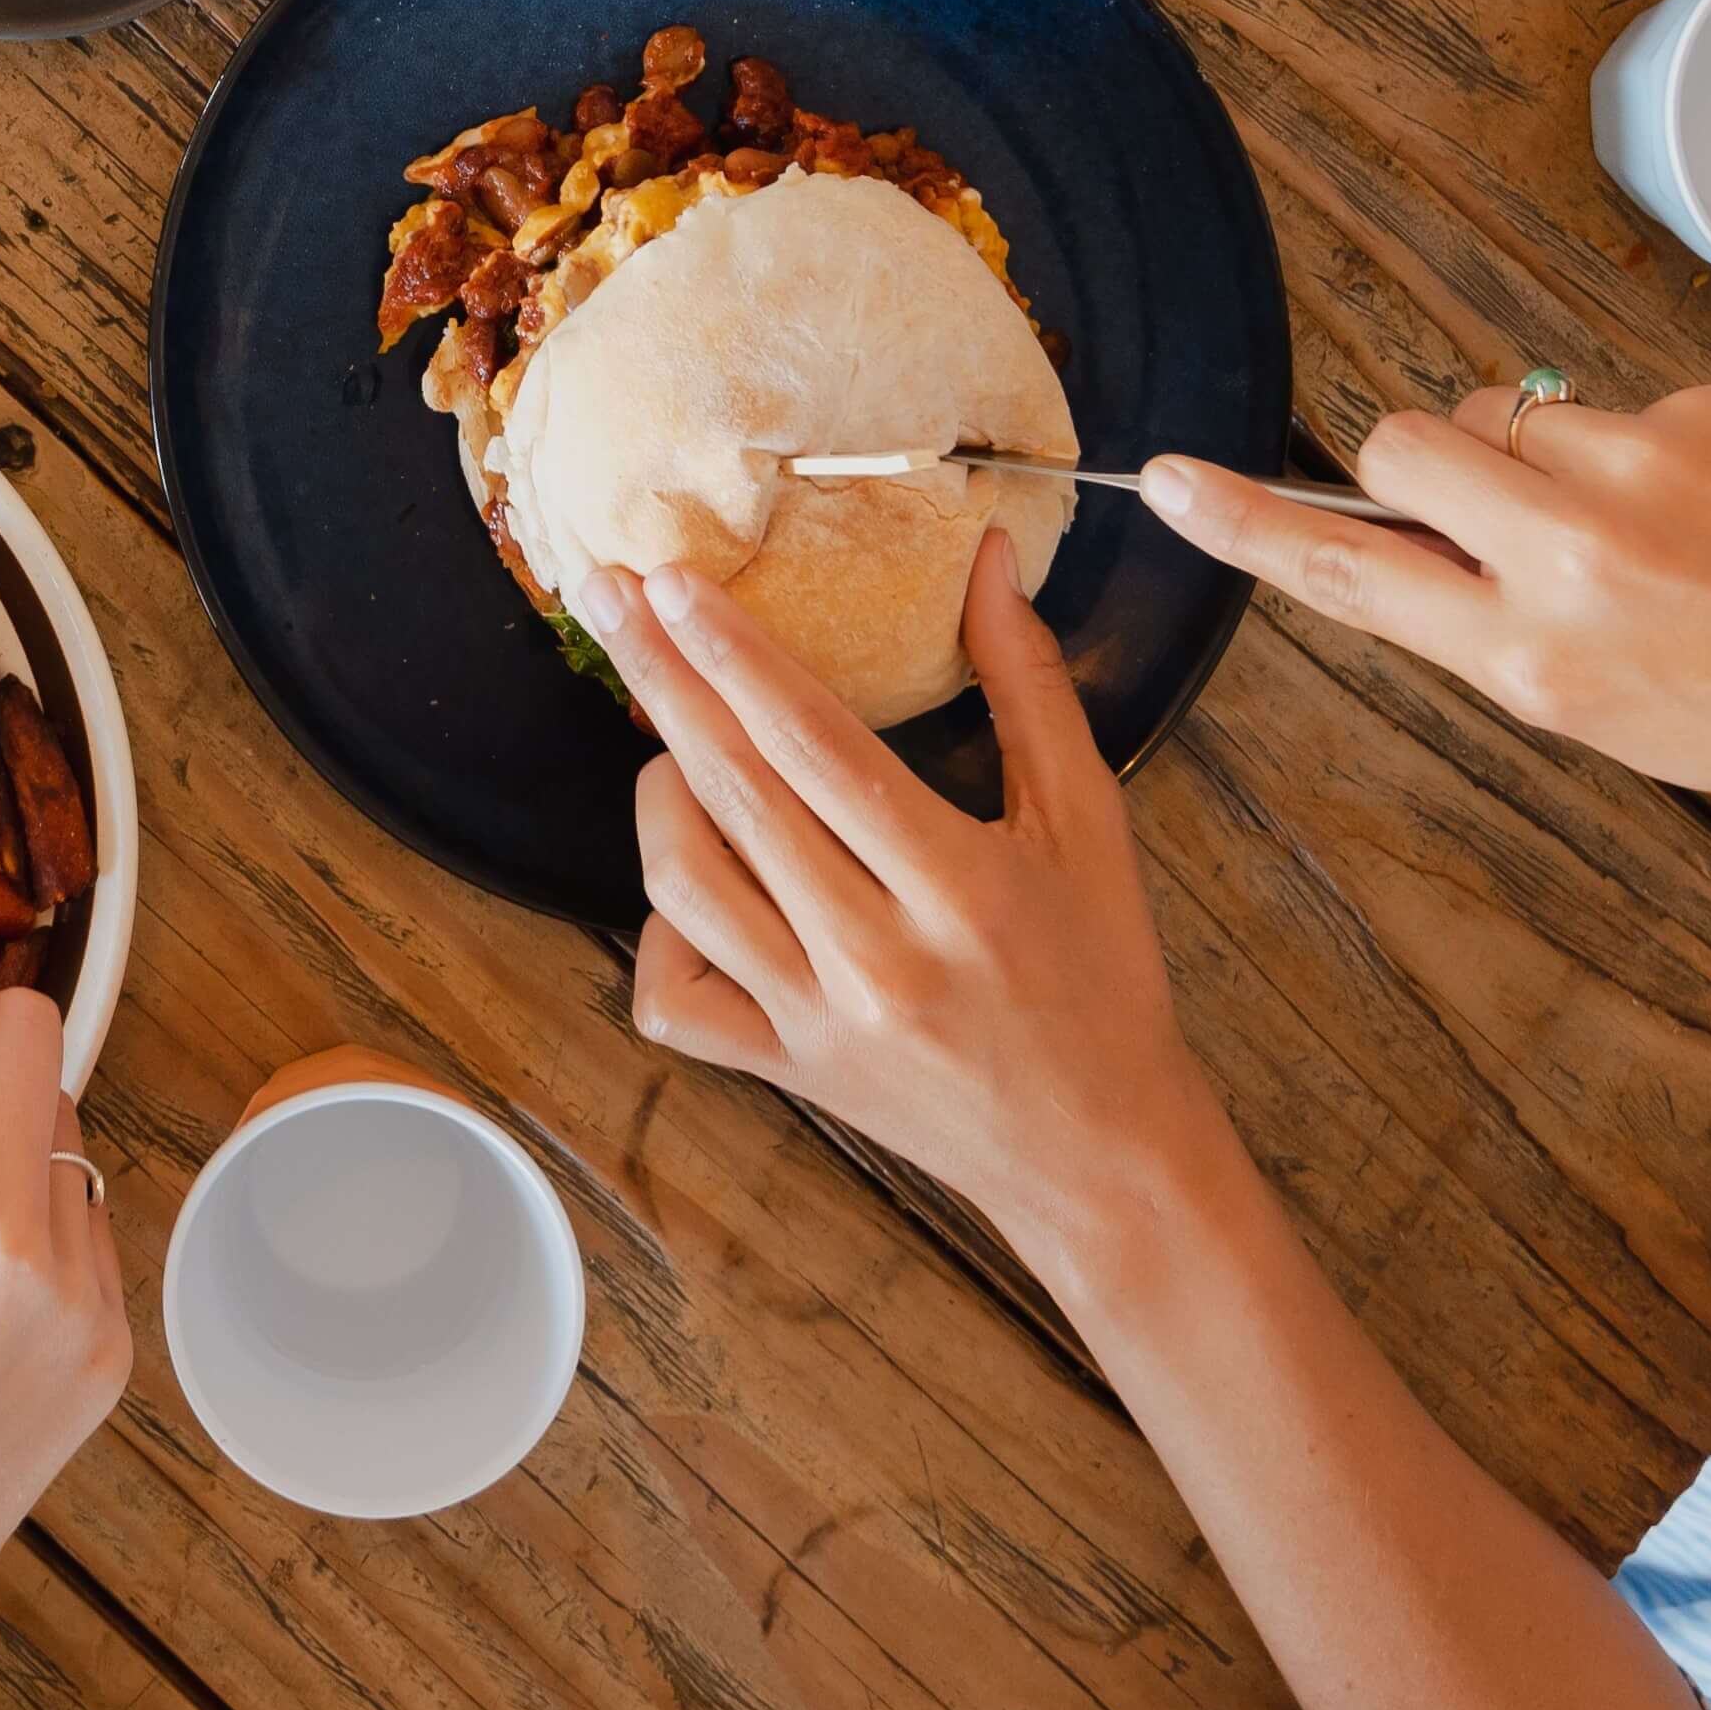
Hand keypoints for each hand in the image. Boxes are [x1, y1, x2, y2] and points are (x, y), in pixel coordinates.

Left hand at [581, 537, 1226, 1290]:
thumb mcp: (1088, 823)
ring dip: (657, 792)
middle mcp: (876, 956)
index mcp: (958, 885)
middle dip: (662, 680)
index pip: (816, 746)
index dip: (736, 655)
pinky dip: (659, 930)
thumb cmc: (1100, 974)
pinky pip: (675, 997)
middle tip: (608, 591)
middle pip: (736, 795)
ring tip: (665, 732)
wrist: (1102, 1154)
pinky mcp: (784, 1071)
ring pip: (685, 887)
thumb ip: (1028, 682)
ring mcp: (817, 1022)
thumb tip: (984, 554)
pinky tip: (688, 875)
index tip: (673, 580)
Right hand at [1142, 380, 1710, 807]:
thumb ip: (1508, 626)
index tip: (1169, 479)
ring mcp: (1632, 474)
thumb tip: (1434, 525)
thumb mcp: (1624, 714)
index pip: (1348, 572)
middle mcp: (1567, 563)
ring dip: (1541, 450)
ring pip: (1504, 414)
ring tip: (1655, 524)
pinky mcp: (1694, 411)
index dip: (1245, 523)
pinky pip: (1610, 406)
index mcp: (1537, 664)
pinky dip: (1646, 446)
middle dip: (1424, 458)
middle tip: (1497, 505)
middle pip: (1402, 444)